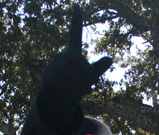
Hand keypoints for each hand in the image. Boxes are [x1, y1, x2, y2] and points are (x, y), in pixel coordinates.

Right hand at [38, 6, 112, 123]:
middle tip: (92, 86)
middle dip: (88, 75)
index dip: (76, 21)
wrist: (60, 101)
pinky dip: (73, 90)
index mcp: (73, 53)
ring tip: (85, 91)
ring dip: (81, 85)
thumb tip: (110, 59)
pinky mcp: (48, 77)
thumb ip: (98, 69)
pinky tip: (76, 94)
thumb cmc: (76, 86)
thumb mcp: (89, 78)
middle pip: (77, 60)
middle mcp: (62, 56)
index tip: (77, 6)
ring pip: (70, 72)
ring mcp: (53, 66)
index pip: (75, 34)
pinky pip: (62, 82)